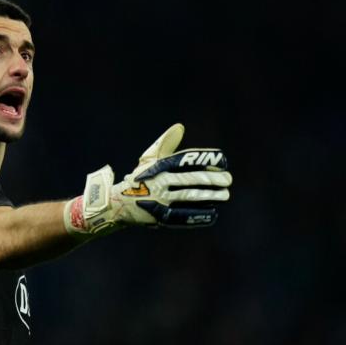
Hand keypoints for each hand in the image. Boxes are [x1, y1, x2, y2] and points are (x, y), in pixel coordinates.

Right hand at [63, 123, 232, 237]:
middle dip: (212, 179)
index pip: (186, 160)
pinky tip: (212, 213)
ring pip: (189, 196)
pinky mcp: (158, 217)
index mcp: (158, 166)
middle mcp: (159, 182)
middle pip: (190, 179)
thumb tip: (180, 127)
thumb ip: (166, 144)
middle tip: (228, 180)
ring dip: (209, 196)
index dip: (206, 159)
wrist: (116, 203)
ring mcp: (159, 200)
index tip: (223, 161)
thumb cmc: (138, 179)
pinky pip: (182, 216)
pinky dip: (198, 215)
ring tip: (225, 195)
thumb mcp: (149, 160)